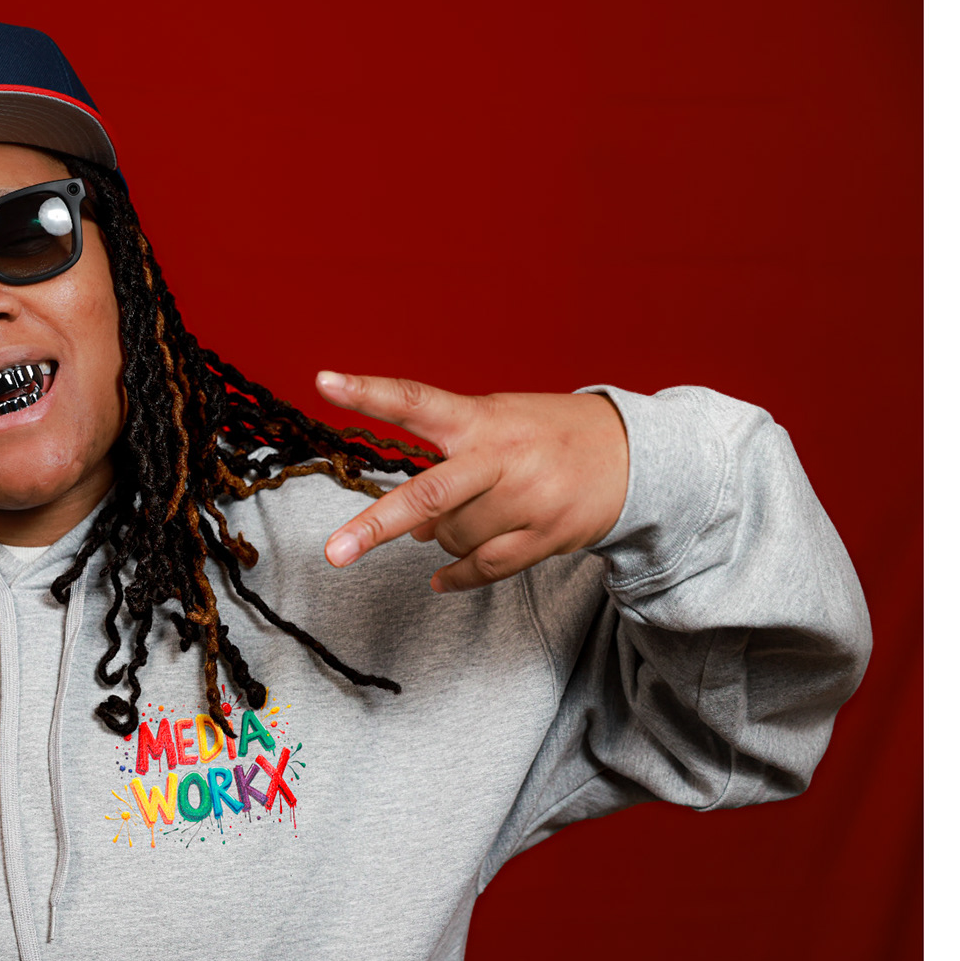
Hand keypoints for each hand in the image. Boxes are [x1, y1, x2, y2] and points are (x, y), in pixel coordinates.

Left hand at [317, 372, 629, 592]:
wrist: (635, 455)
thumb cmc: (549, 435)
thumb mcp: (498, 425)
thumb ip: (451, 466)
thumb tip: (417, 529)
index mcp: (481, 419)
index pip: (415, 400)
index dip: (368, 392)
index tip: (324, 382)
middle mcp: (501, 457)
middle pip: (429, 495)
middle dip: (377, 526)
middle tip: (334, 552)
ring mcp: (527, 499)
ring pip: (454, 538)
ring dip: (444, 538)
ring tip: (465, 519)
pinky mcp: (547, 534)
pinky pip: (484, 567)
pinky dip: (457, 576)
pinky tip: (441, 578)